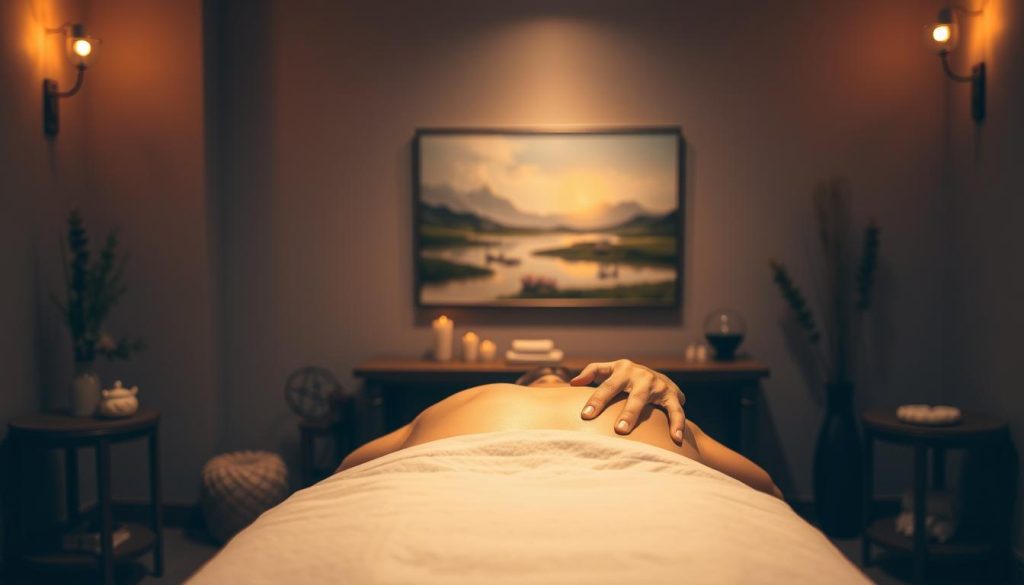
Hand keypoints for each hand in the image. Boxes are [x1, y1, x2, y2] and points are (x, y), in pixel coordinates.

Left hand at [571, 359, 685, 443]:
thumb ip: (591, 372)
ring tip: (641, 436)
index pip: (607, 386)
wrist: (658, 377)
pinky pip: (676, 411)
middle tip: (617, 430)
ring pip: (651, 403)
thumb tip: (572, 383)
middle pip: (633, 396)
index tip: (586, 416)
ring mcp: (658, 385)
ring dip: (647, 419)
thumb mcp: (609, 369)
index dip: (597, 400)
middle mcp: (641, 376)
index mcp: (622, 369)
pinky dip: (677, 424)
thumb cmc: (625, 376)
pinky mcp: (673, 395)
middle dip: (626, 413)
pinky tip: (676, 439)